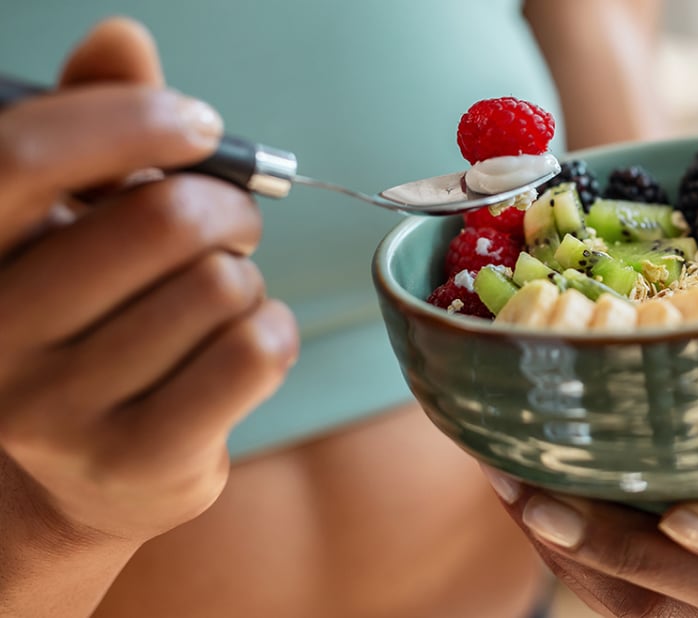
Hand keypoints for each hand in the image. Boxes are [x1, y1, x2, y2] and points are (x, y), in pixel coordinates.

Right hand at [0, 19, 297, 546]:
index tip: (200, 125)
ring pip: (221, 287)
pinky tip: (247, 340)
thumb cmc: (93, 317)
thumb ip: (93, 123)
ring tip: (219, 297)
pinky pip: (253, 352)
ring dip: (246, 279)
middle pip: (161, 220)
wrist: (90, 471)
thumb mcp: (75, 219)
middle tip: (232, 222)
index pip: (24, 157)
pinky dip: (276, 329)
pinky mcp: (135, 458)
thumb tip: (121, 38)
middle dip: (228, 207)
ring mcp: (56, 409)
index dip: (129, 120)